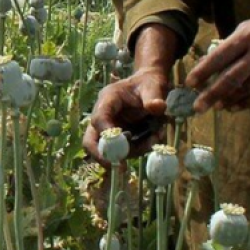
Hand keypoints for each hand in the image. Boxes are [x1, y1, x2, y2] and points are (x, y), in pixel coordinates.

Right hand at [82, 22, 179, 160]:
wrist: (149, 85)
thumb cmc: (149, 83)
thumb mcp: (153, 86)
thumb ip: (154, 97)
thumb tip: (158, 107)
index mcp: (108, 99)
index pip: (99, 118)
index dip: (106, 133)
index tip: (122, 146)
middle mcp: (103, 115)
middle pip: (91, 140)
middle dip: (103, 155)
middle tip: (121, 167)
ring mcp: (109, 127)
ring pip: (108, 150)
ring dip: (131, 152)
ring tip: (154, 140)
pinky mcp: (118, 136)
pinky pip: (123, 150)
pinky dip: (138, 149)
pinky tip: (153, 139)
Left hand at [186, 11, 249, 111]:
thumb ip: (233, 42)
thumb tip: (211, 60)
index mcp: (247, 36)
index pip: (220, 56)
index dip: (203, 71)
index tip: (190, 83)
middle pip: (231, 78)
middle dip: (211, 94)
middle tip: (197, 106)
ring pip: (246, 89)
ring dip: (227, 100)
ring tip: (215, 107)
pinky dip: (246, 103)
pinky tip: (234, 107)